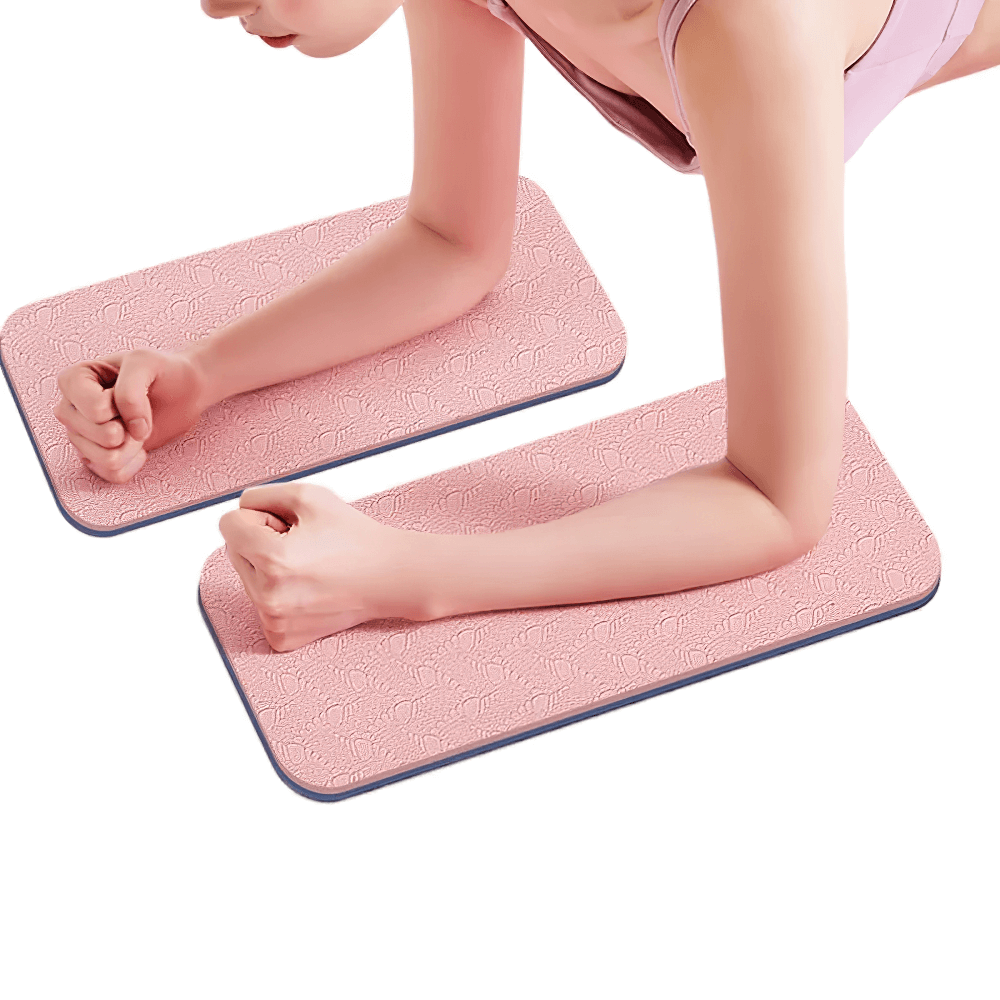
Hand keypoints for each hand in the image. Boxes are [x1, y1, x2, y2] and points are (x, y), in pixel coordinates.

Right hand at [53, 348, 208, 482]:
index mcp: (74, 381)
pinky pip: (112, 474)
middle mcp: (71, 410)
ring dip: (132, 446)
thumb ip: (131, 391)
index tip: (131, 391)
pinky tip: (139, 446)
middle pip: (95, 436)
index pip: (95, 410)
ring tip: (137, 428)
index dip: (121, 406)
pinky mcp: (97, 457)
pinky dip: (134, 463)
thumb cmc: (160, 371)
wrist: (182, 390)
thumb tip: (131, 432)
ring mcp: (81, 436)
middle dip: (127, 427)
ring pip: (103, 459)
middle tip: (136, 412)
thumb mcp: (145, 363)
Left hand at [218, 482, 427, 651]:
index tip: (288, 525)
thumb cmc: (355, 538)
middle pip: (233, 551)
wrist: (389, 577)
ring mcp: (274, 621)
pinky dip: (278, 593)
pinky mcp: (281, 637)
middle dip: (261, 542)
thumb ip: (260, 495)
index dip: (260, 516)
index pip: (228, 524)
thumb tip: (236, 511)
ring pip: (246, 578)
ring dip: (269, 567)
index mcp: (273, 559)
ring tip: (309, 566)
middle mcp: (268, 596)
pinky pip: (260, 604)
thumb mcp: (309, 496)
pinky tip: (309, 589)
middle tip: (303, 546)